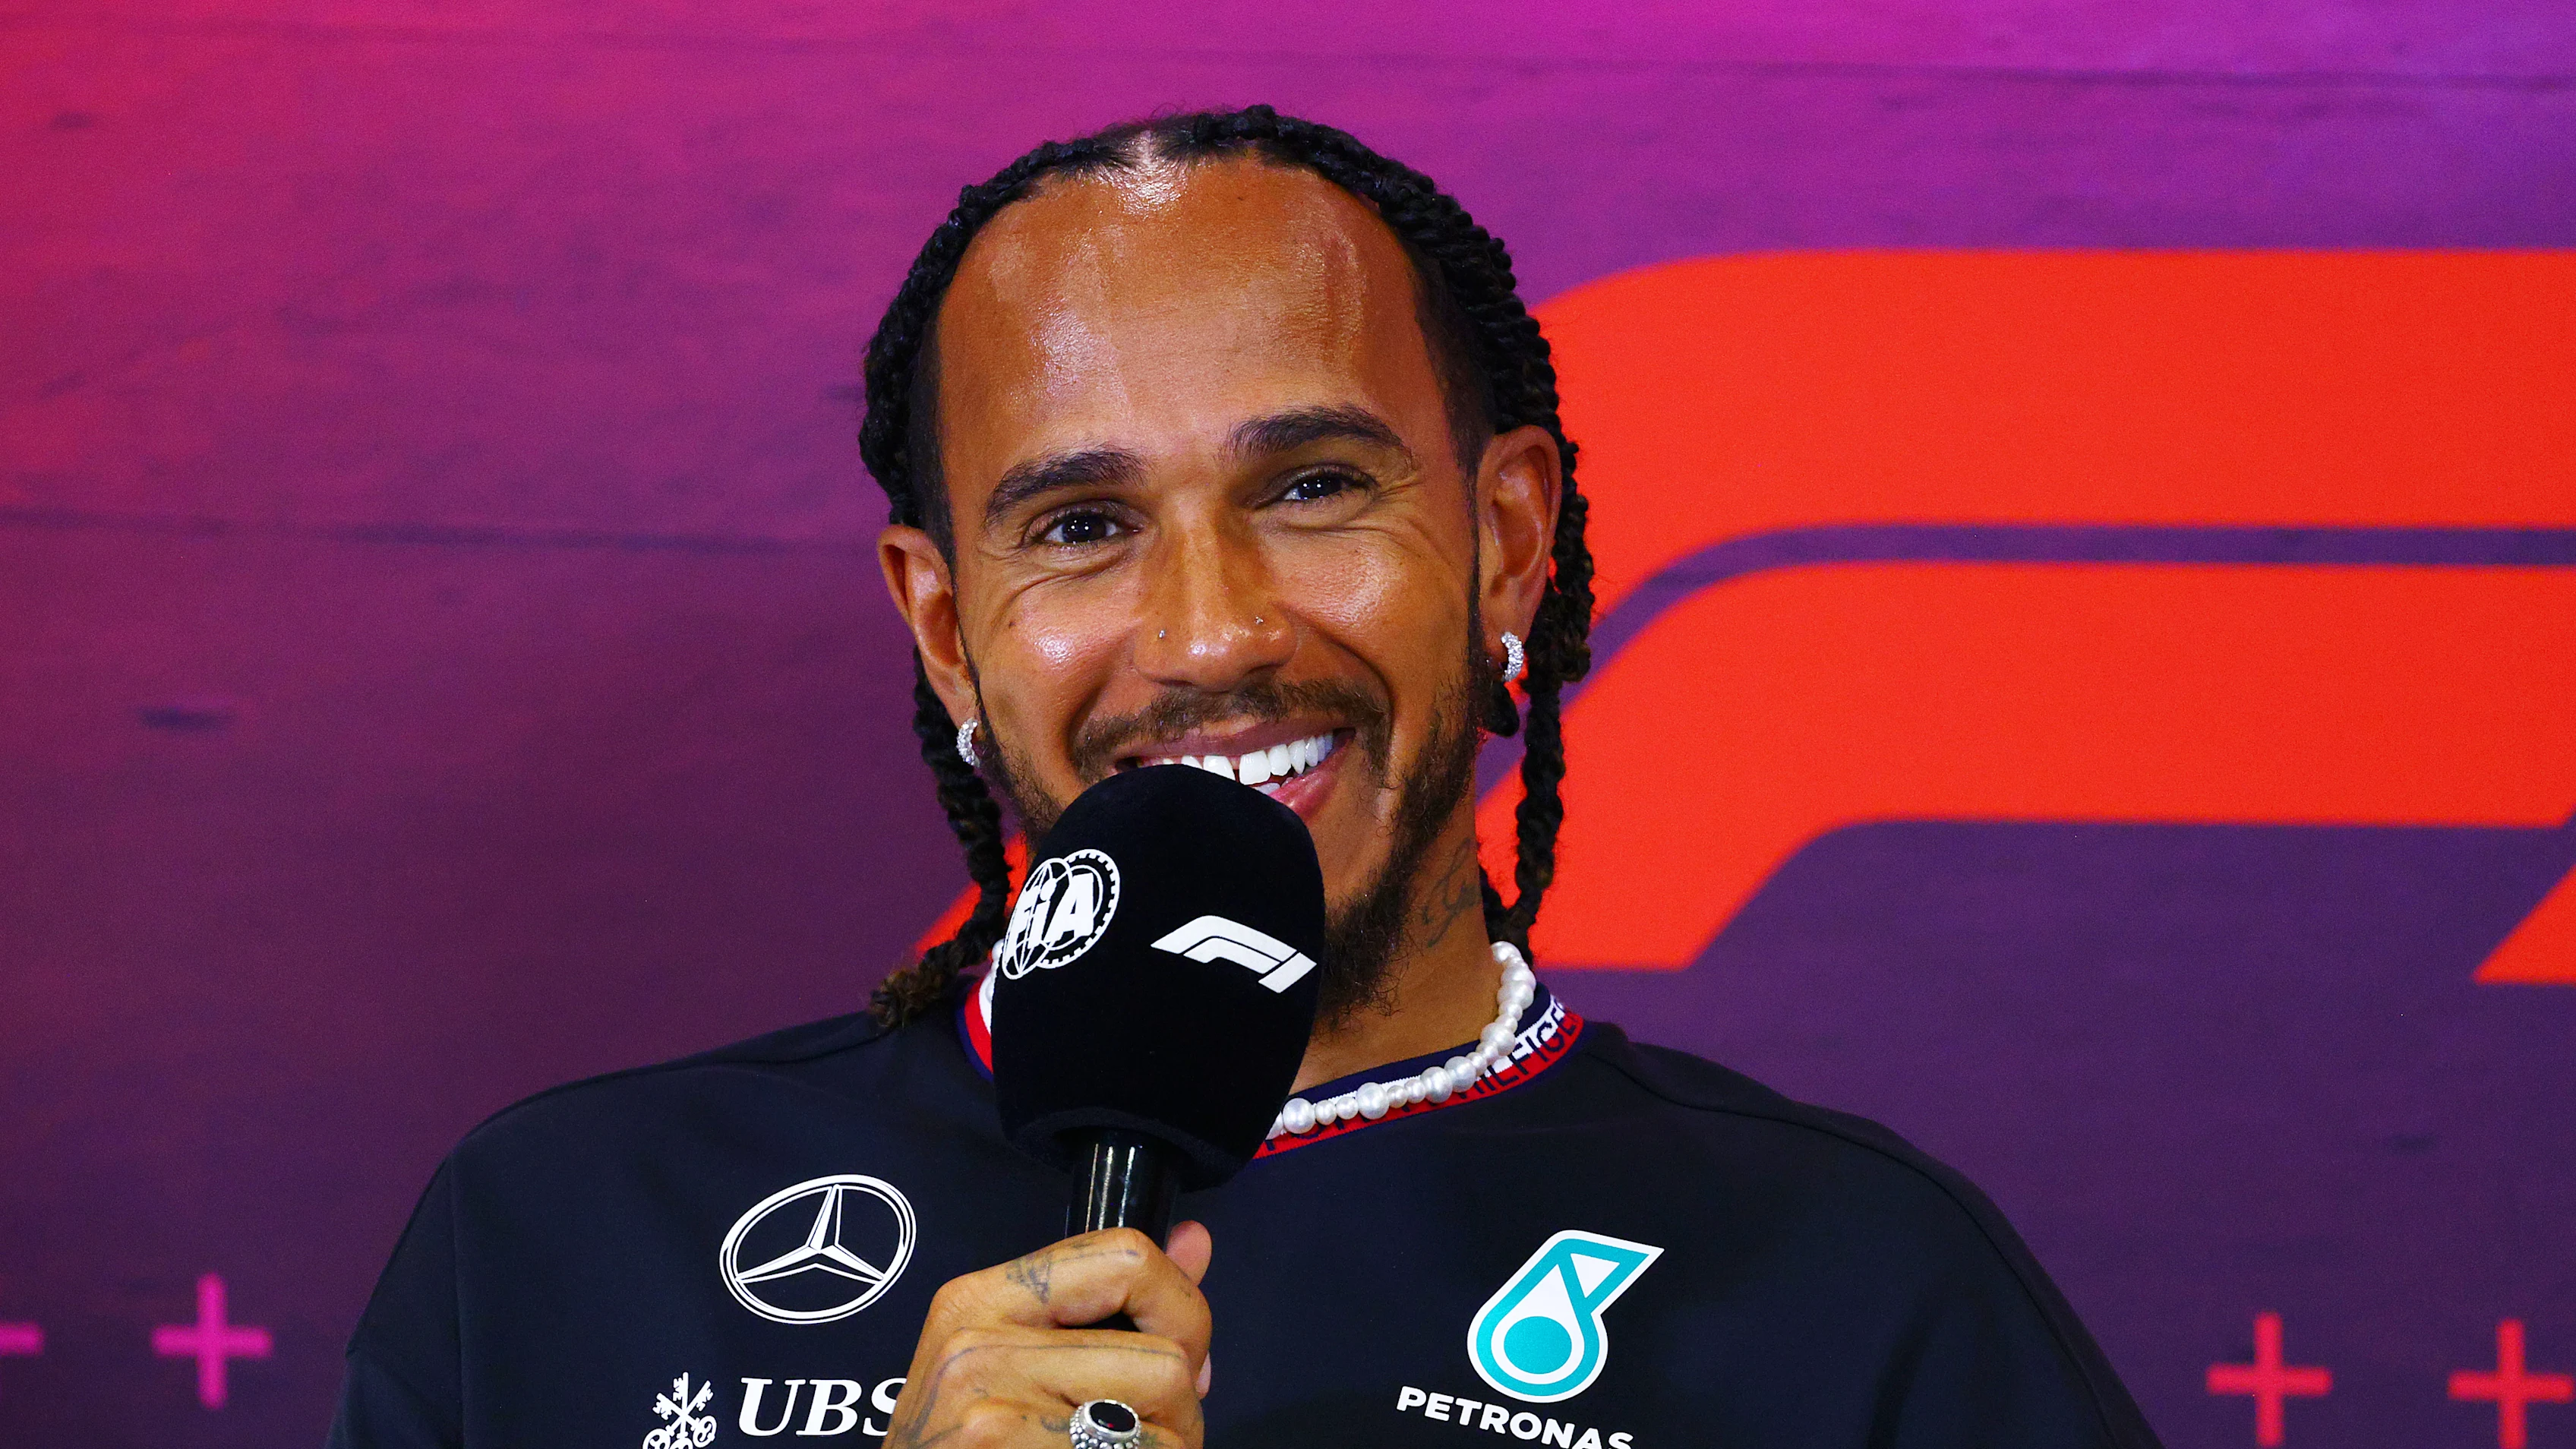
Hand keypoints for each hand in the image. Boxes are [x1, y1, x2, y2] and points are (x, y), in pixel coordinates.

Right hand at [882, 1223, 1214, 1447]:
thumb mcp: (1018, 1364)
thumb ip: (1112, 1304)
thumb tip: (1194, 1239)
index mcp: (979, 1300)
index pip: (1126, 1256)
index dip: (1182, 1308)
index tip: (1182, 1354)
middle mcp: (975, 1346)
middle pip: (1165, 1355)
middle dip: (1180, 1408)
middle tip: (1144, 1436)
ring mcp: (988, 1409)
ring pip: (1163, 1417)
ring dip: (1165, 1447)